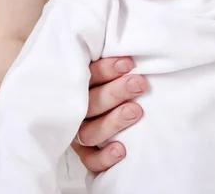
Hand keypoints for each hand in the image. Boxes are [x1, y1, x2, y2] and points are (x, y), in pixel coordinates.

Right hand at [71, 57, 146, 172]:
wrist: (110, 121)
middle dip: (115, 92)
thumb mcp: (112, 72)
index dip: (105, 70)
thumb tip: (134, 54)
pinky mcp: (85, 154)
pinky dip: (104, 158)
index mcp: (79, 87)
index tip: (128, 63)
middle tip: (139, 84)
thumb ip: (117, 65)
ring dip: (113, 121)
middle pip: (90, 103)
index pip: (86, 77)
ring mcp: (79, 133)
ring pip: (90, 132)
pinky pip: (90, 161)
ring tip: (136, 111)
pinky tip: (121, 150)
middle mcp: (76, 111)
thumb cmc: (114, 87)